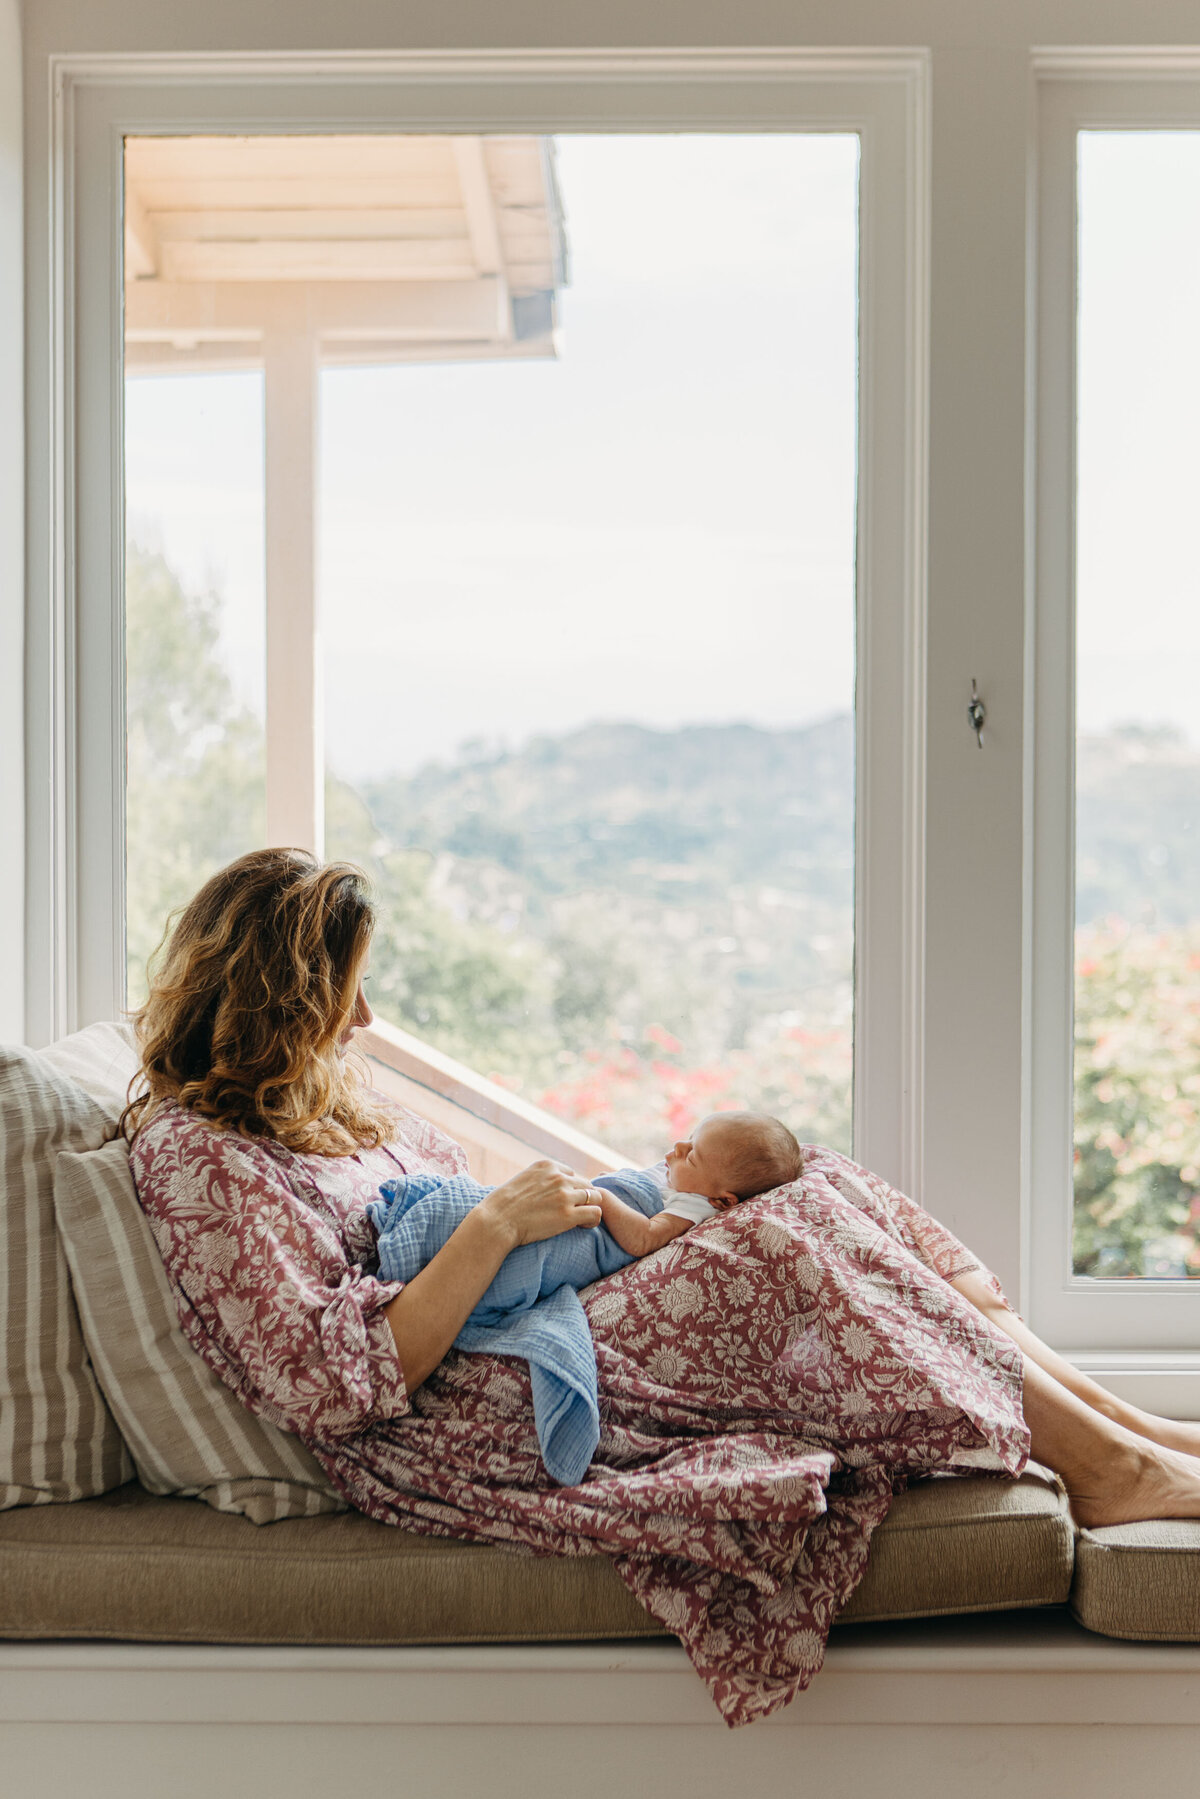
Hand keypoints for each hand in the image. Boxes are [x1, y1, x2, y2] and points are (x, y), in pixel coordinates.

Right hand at [477, 1160, 603, 1251]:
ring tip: (581, 1220)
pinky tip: (583, 1226)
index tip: (564, 1201)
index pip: (572, 1174)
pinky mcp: (568, 1215)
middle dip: (583, 1198)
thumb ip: (539, 1180)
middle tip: (575, 1212)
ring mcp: (565, 1195)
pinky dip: (593, 1220)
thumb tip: (547, 1189)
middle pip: (587, 1184)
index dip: (570, 1189)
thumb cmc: (502, 1206)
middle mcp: (558, 1177)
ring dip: (590, 1208)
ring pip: (596, 1197)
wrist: (496, 1221)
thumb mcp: (522, 1180)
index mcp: (547, 1166)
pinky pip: (595, 1213)